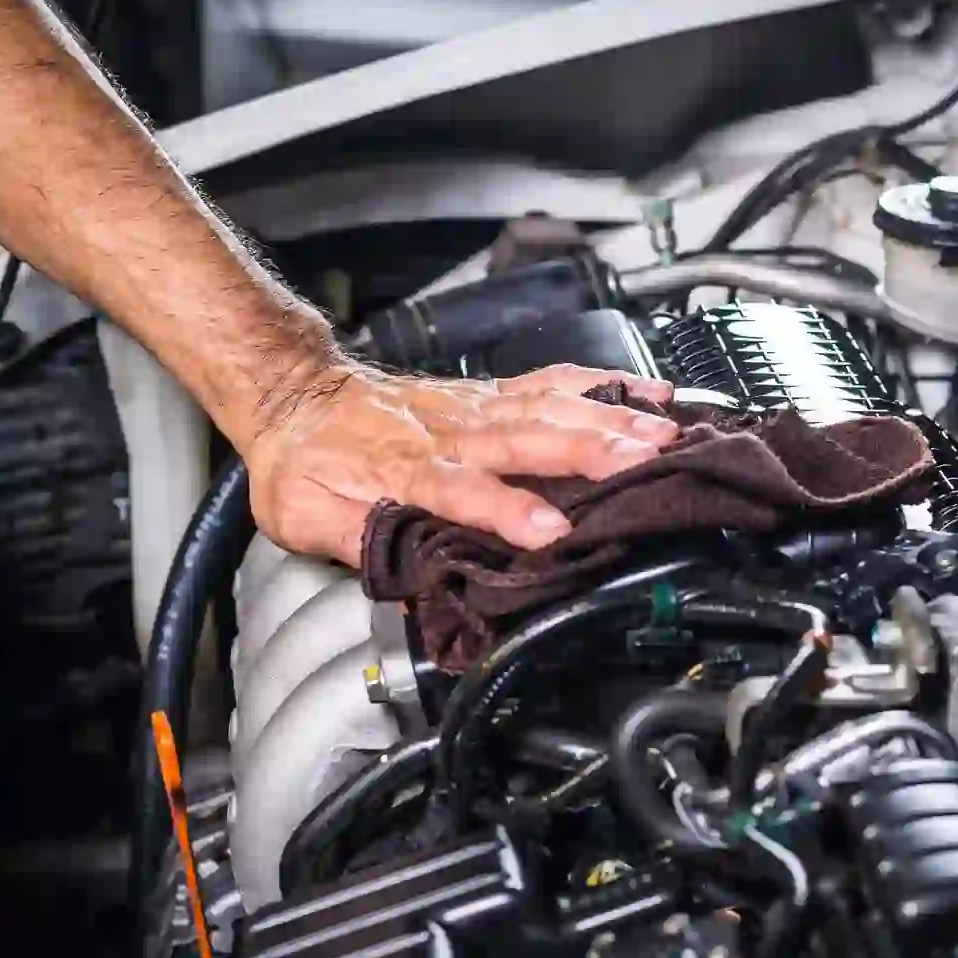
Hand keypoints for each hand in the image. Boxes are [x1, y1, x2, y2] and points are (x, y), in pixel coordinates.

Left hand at [243, 363, 678, 566]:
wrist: (295, 394)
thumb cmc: (303, 461)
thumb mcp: (301, 515)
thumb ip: (353, 540)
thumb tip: (404, 573)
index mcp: (400, 465)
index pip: (457, 487)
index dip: (503, 509)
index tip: (548, 532)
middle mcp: (447, 429)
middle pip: (523, 436)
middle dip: (586, 449)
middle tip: (643, 461)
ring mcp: (472, 406)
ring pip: (546, 406)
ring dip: (606, 418)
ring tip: (662, 431)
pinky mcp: (489, 395)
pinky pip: (551, 383)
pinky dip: (602, 385)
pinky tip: (648, 392)